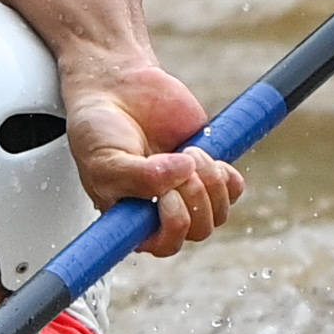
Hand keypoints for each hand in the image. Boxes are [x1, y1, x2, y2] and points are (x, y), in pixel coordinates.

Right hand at [63, 53, 244, 256]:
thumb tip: (180, 176)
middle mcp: (160, 210)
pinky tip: (204, 155)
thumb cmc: (99, 128)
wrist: (118, 87)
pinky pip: (234, 190)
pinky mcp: (208, 169)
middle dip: (191, 197)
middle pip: (197, 230)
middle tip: (176, 163)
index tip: (164, 198)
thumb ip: (136, 178)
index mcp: (130, 218)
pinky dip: (225, 174)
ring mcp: (187, 192)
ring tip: (187, 152)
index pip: (163, 245)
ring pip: (218, 212)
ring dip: (208, 182)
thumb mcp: (104, 158)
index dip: (171, 227)